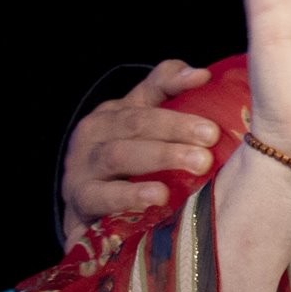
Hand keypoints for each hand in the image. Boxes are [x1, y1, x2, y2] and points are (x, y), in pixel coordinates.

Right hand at [61, 60, 217, 242]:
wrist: (87, 214)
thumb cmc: (132, 172)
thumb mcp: (154, 137)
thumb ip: (176, 103)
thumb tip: (202, 76)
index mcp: (118, 112)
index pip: (150, 88)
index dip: (175, 82)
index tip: (204, 80)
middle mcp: (96, 132)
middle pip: (135, 122)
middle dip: (175, 127)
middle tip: (211, 137)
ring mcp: (82, 165)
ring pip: (118, 155)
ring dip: (160, 157)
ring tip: (196, 163)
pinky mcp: (79, 200)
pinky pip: (102, 196)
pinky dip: (129, 196)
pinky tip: (158, 197)